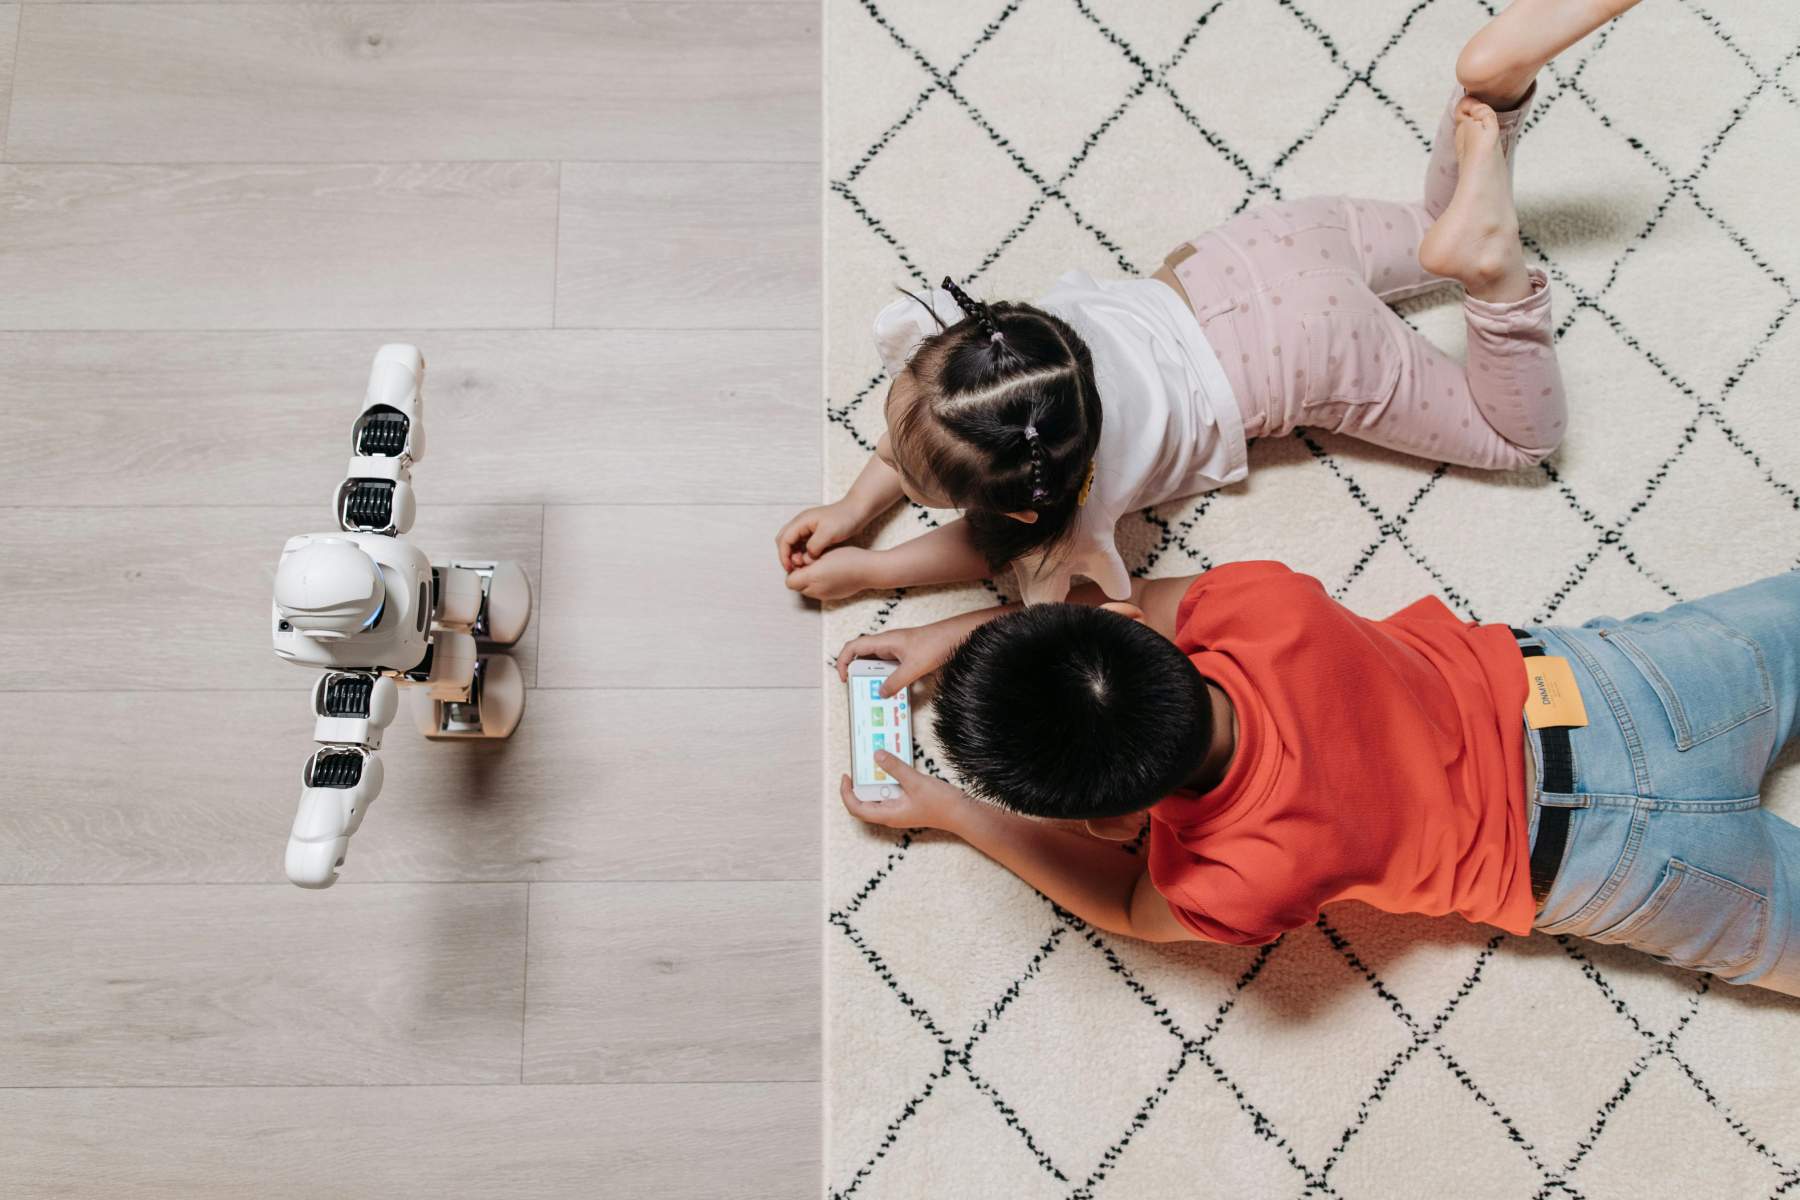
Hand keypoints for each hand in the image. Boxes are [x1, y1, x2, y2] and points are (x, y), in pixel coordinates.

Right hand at [776, 502, 863, 571]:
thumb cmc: (844, 519)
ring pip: (792, 543)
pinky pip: (802, 544)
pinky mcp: (814, 533)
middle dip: (786, 555)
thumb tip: (806, 558)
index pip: (784, 540)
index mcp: (801, 521)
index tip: (790, 569)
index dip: (784, 556)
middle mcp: (801, 523)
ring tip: (803, 566)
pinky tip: (810, 561)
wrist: (857, 511)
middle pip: (784, 540)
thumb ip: (814, 546)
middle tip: (795, 568)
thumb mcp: (829, 533)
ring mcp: (807, 528)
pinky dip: (802, 553)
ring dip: (794, 555)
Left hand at [785, 546, 884, 600]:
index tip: (803, 561)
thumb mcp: (823, 554)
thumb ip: (805, 561)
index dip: (794, 570)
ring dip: (810, 580)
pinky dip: (820, 584)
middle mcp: (816, 591)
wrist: (868, 570)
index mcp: (811, 579)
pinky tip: (830, 574)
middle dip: (801, 576)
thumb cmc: (847, 558)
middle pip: (798, 587)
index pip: (790, 581)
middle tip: (812, 563)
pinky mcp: (833, 597)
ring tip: (822, 568)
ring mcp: (825, 596)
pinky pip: (819, 592)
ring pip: (808, 590)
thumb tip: (796, 564)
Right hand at [834, 621, 964, 695]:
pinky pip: (889, 668)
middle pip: (863, 657)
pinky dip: (886, 679)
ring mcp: (896, 650)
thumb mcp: (914, 667)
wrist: (956, 637)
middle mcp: (887, 644)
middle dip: (858, 673)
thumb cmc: (936, 643)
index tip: (845, 678)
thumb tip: (881, 692)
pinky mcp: (906, 657)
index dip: (843, 660)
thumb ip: (896, 681)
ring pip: (876, 664)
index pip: (853, 646)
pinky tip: (892, 690)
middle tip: (860, 689)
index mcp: (884, 641)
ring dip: (873, 677)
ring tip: (875, 693)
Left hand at [839, 751, 968, 831]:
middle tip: (858, 767)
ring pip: (878, 797)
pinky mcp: (908, 805)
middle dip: (858, 786)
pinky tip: (892, 768)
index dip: (846, 794)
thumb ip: (895, 768)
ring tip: (873, 764)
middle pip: (864, 804)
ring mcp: (899, 810)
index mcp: (888, 815)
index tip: (846, 776)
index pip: (856, 809)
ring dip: (874, 782)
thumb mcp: (915, 781)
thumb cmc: (940, 804)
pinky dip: (887, 781)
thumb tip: (877, 755)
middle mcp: (891, 815)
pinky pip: (891, 793)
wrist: (962, 814)